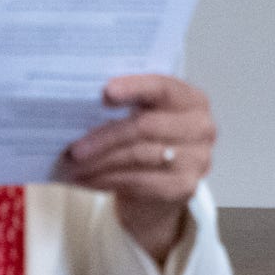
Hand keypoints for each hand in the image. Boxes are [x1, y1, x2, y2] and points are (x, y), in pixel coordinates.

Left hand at [60, 75, 215, 261]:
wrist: (161, 181)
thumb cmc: (146, 136)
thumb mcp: (140, 111)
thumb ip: (123, 101)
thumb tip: (79, 99)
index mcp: (191, 99)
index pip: (163, 87)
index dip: (134, 88)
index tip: (106, 92)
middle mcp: (201, 127)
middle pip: (145, 126)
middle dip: (105, 137)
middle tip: (74, 148)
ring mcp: (197, 159)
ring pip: (138, 156)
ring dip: (100, 162)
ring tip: (73, 166)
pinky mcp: (185, 187)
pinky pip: (139, 182)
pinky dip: (107, 180)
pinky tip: (87, 179)